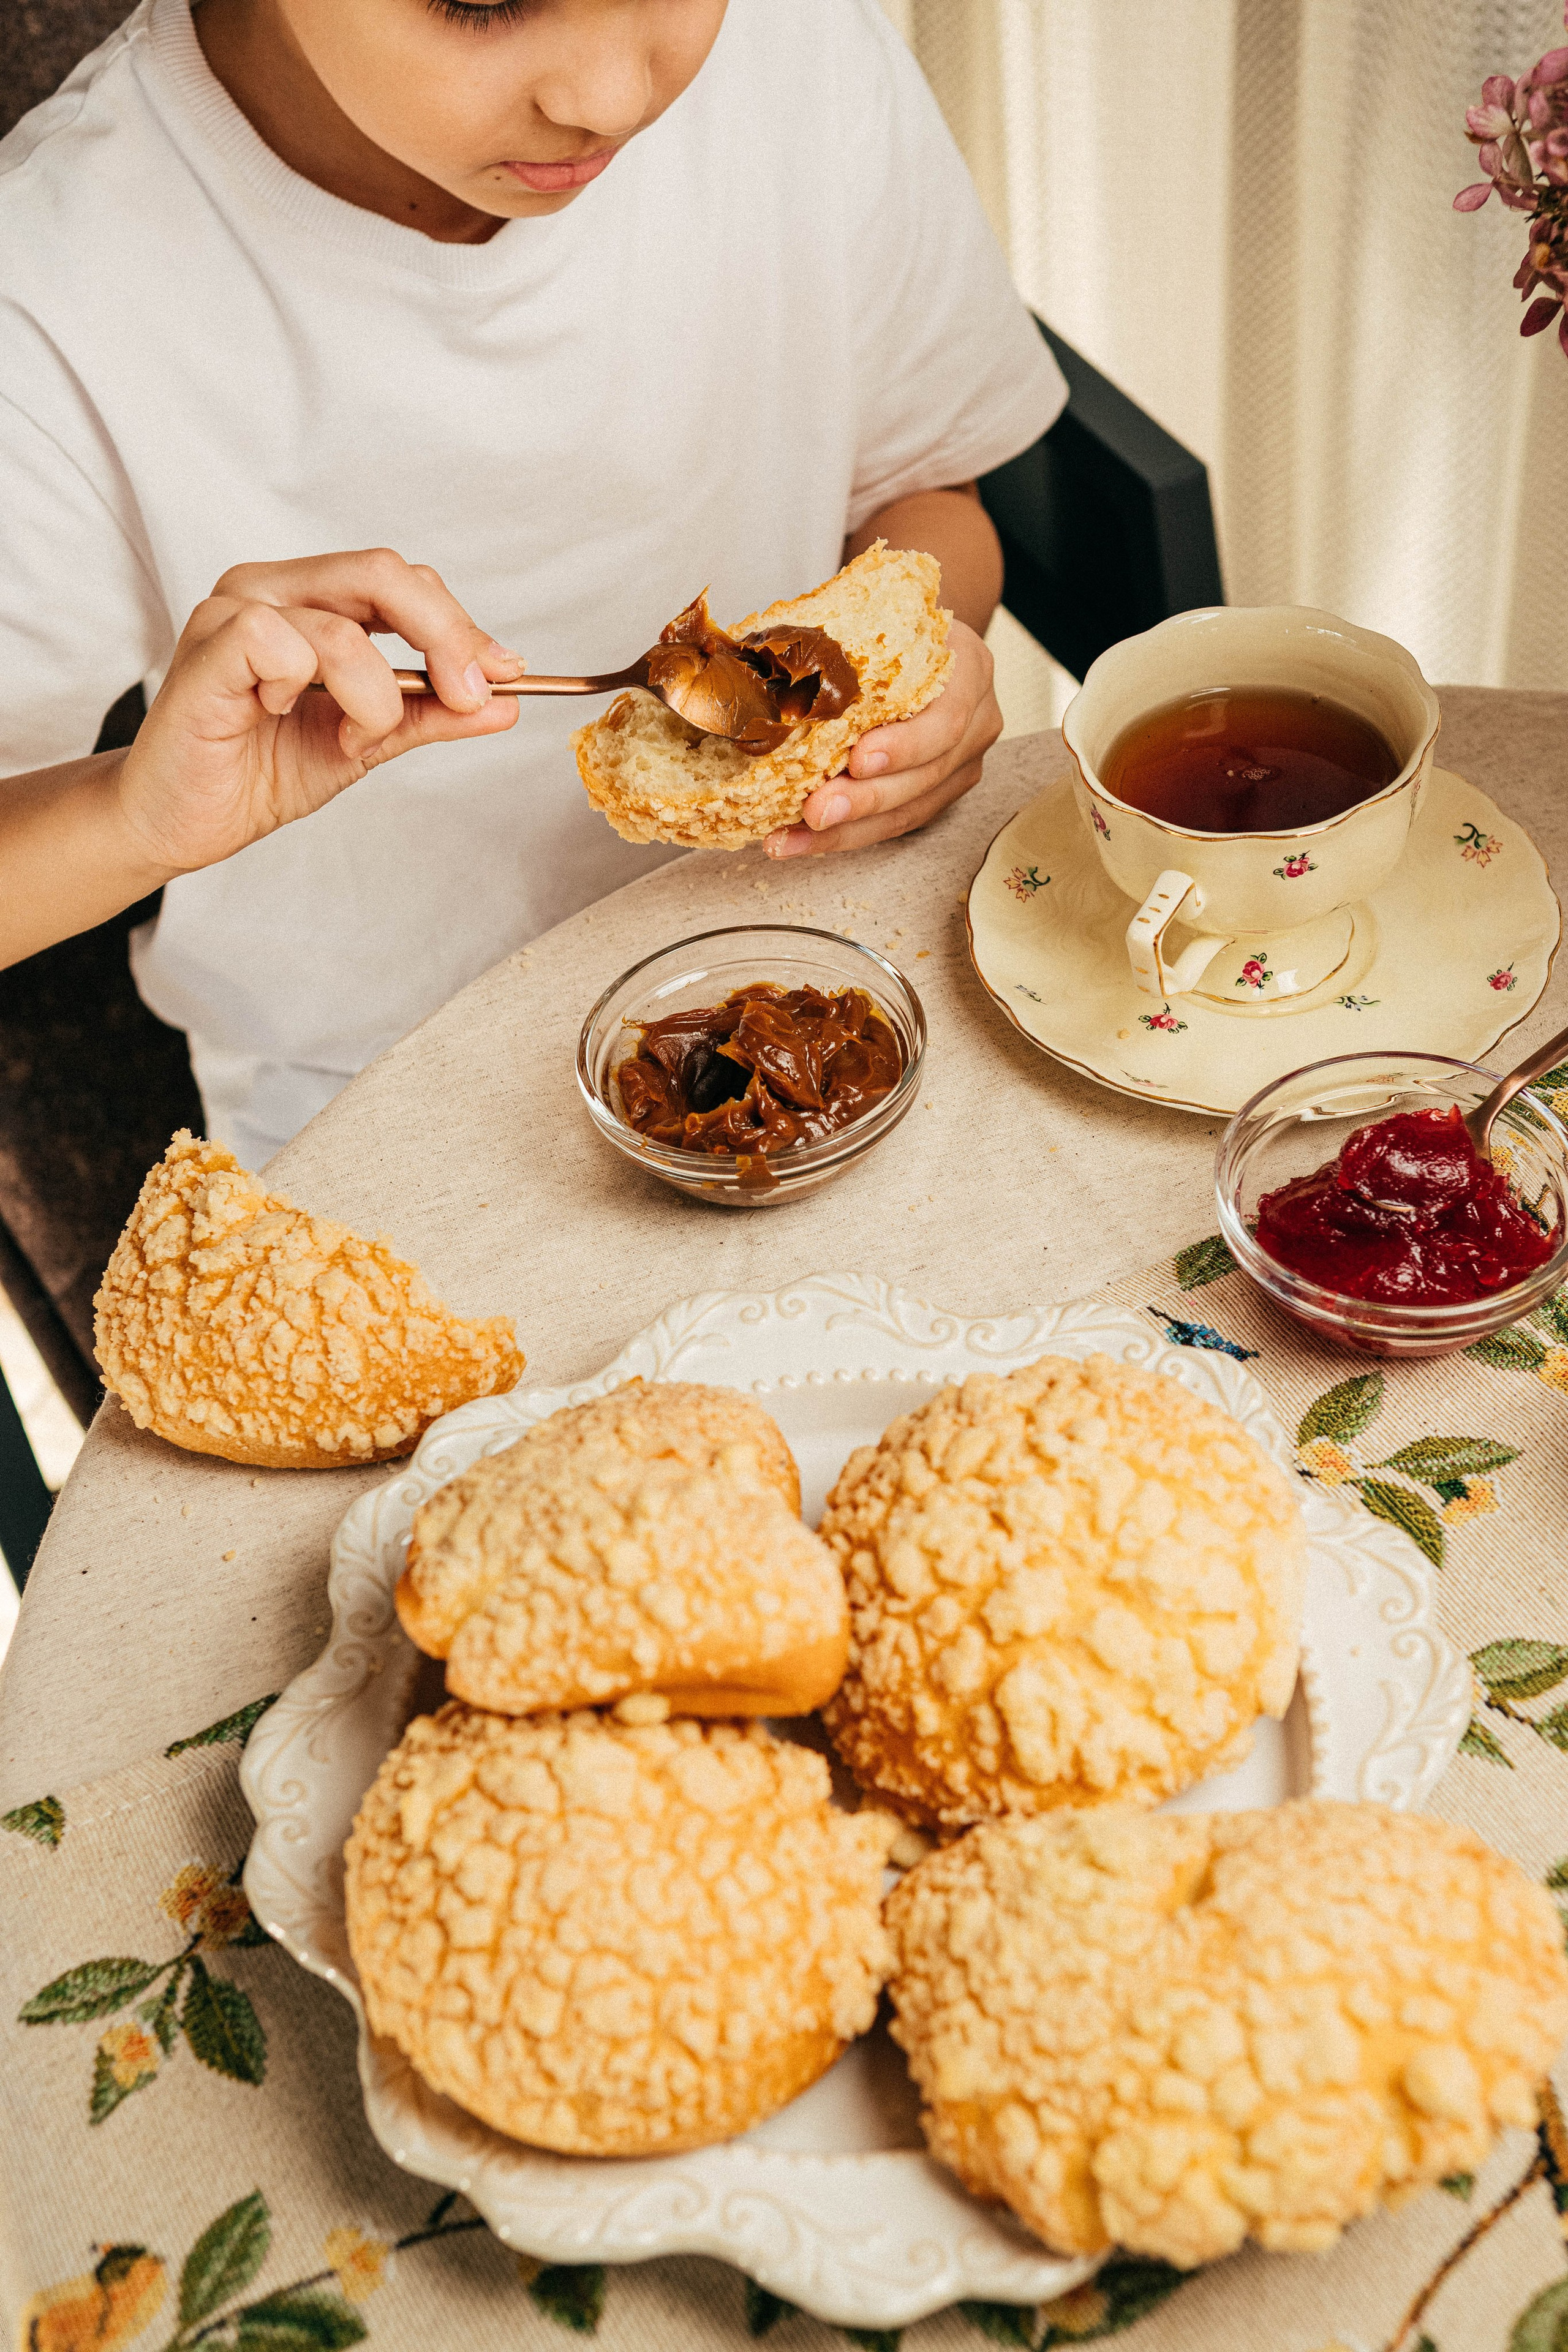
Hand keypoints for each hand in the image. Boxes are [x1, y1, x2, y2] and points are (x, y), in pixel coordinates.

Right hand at [116, 549, 521, 876]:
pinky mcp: (208, 644)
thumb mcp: (368, 742)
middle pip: (384, 572)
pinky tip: (280, 715)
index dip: (462, 628)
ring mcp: (235, 608)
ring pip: (342, 624)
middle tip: (467, 694)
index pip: (405, 582)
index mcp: (314, 599)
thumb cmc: (259, 771)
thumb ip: (431, 715)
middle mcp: (275, 588)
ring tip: (352, 737)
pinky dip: (303, 687)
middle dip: (445, 637)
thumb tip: (505, 702)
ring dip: (372, 696)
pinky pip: (278, 641)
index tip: (505, 678)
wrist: (185, 821)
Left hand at [764, 618, 999, 858]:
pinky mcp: (938, 794)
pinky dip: (842, 835)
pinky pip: (892, 824)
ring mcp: (961, 765)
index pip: (945, 720)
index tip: (856, 760)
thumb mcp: (878, 619)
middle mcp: (977, 723)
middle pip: (925, 775)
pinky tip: (797, 841)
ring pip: (908, 810)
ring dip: (845, 831)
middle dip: (865, 800)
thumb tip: (752, 654)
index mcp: (968, 672)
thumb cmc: (891, 628)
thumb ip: (840, 645)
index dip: (903, 747)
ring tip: (790, 838)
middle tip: (814, 812)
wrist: (920, 643)